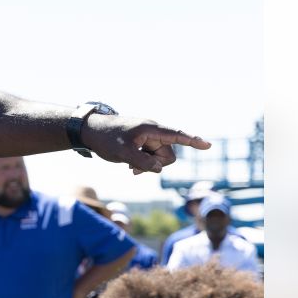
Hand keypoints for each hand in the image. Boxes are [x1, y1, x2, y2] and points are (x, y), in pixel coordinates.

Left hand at [83, 114, 210, 174]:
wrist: (89, 131)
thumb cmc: (105, 138)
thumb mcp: (122, 152)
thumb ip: (142, 162)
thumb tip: (158, 169)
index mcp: (151, 129)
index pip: (176, 136)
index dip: (193, 141)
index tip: (208, 145)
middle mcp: (153, 132)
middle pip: (168, 155)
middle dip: (156, 165)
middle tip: (134, 169)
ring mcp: (148, 139)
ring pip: (159, 159)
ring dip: (148, 166)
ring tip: (129, 166)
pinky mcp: (142, 144)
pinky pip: (151, 158)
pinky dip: (143, 165)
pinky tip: (130, 166)